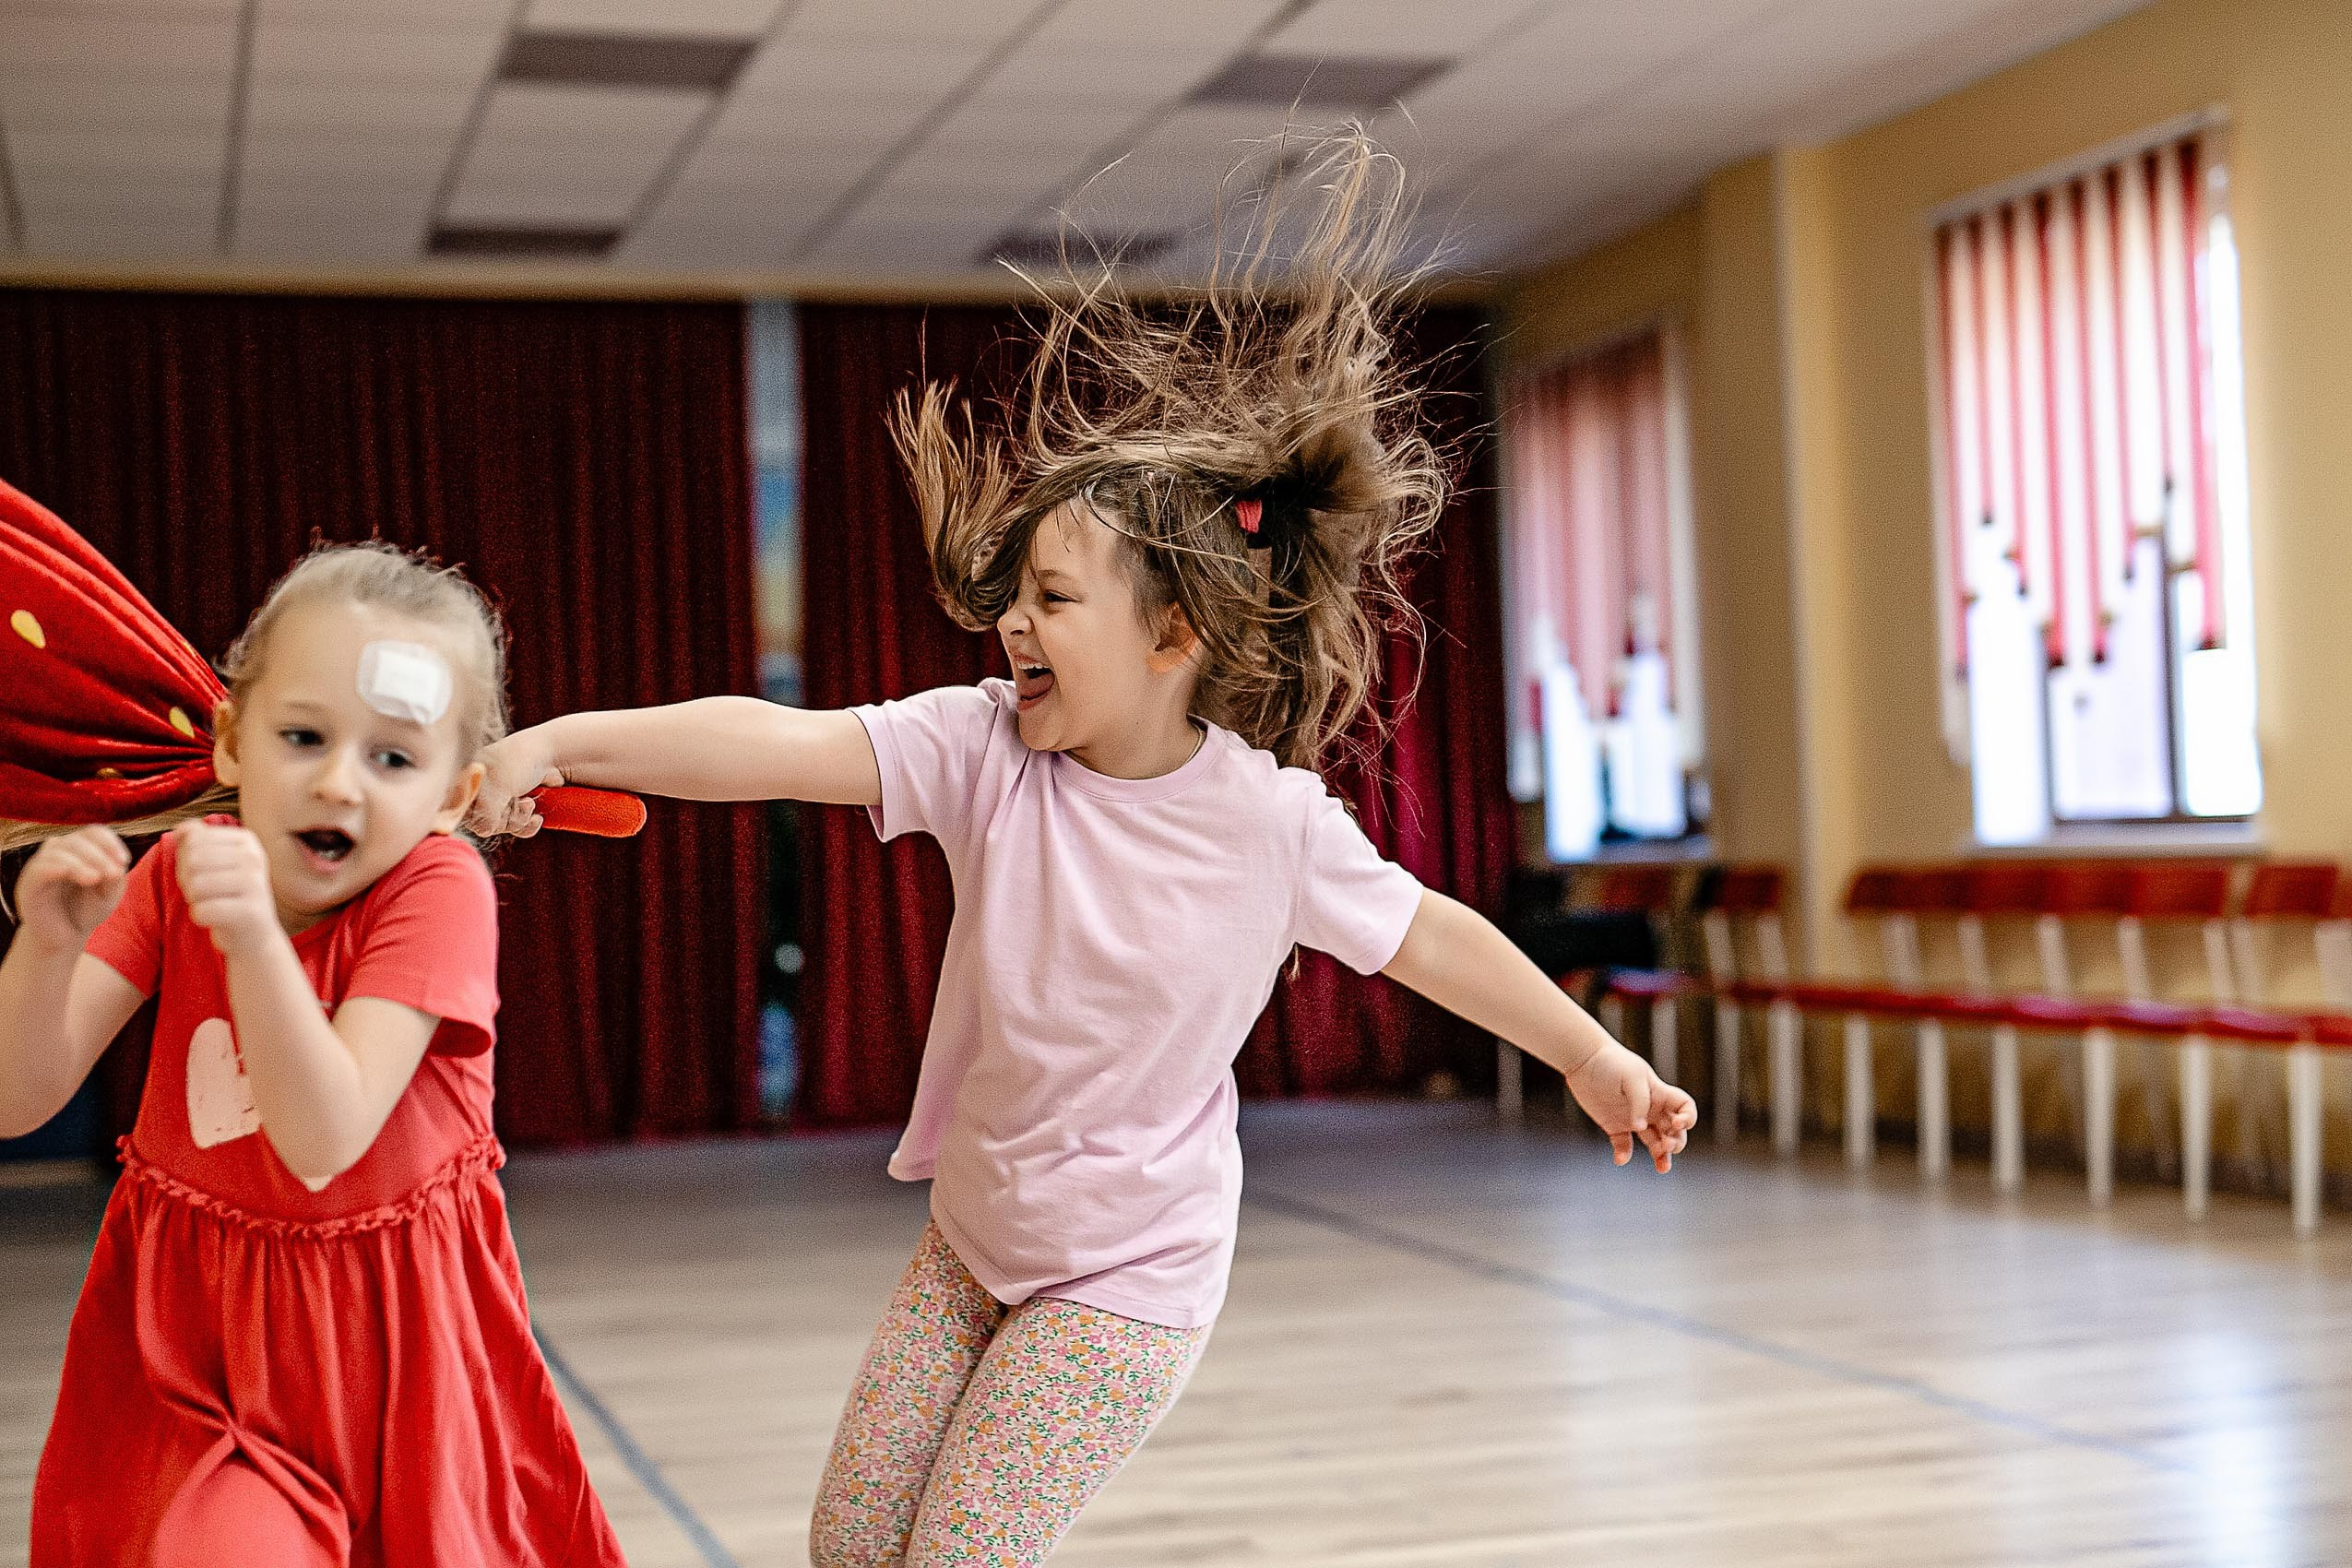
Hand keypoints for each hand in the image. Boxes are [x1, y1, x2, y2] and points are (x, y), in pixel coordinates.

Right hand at [13, 826, 129, 948]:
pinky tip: (69, 873)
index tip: (124, 861)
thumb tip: (116, 867)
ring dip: (81, 862)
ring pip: (57, 850)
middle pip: (76, 839)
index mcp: (78, 850)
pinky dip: (56, 867)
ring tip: (95, 879)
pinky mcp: (28, 885)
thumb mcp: (109, 894)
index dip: (109, 842)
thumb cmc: (87, 911)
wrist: (63, 938)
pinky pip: (39, 868)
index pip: (92, 832)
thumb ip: (114, 878)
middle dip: (98, 855)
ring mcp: (40, 866)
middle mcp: (57, 853)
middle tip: (113, 874)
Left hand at [173, 821, 278, 956]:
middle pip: (192, 860)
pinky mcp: (251, 911)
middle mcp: (254, 857)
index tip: (203, 873)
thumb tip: (181, 828)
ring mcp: (256, 884)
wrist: (254, 933)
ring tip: (211, 903)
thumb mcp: (214, 861)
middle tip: (204, 892)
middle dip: (187, 880)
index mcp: (246, 840)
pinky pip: (202, 910)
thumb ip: (197, 839)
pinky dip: (200, 917)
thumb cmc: (227, 894)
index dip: (185, 859)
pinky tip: (216, 918)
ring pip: (195, 885)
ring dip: (194, 899)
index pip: (193, 839)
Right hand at [468, 731, 562, 838]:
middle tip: (513, 800)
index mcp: (465, 780)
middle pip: (482, 823)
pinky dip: (529, 825)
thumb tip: (486, 831)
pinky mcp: (518, 806)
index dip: (476, 814)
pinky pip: (518, 828)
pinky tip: (537, 816)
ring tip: (529, 802)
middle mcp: (480, 791)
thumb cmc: (519, 762)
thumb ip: (486, 814)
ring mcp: (499, 799)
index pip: (459, 810)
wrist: (553, 754)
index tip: (491, 806)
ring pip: (502, 826)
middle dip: (502, 816)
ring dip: (518, 818)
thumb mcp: (498, 787)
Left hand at [1566, 1041, 1697, 1171]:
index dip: (1688, 1119)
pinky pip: (1624, 1146)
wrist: (1583, 1059)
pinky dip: (1624, 1154)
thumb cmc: (1611, 1062)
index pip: (1685, 1109)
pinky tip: (1620, 1159)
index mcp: (1660, 1094)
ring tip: (1661, 1167)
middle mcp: (1650, 1109)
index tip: (1677, 1124)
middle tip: (1665, 1146)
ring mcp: (1633, 1119)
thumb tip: (1640, 1128)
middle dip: (1676, 1142)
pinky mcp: (1614, 1126)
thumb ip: (1639, 1102)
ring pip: (1654, 1143)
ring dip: (1660, 1155)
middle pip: (1673, 1132)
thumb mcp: (1631, 1077)